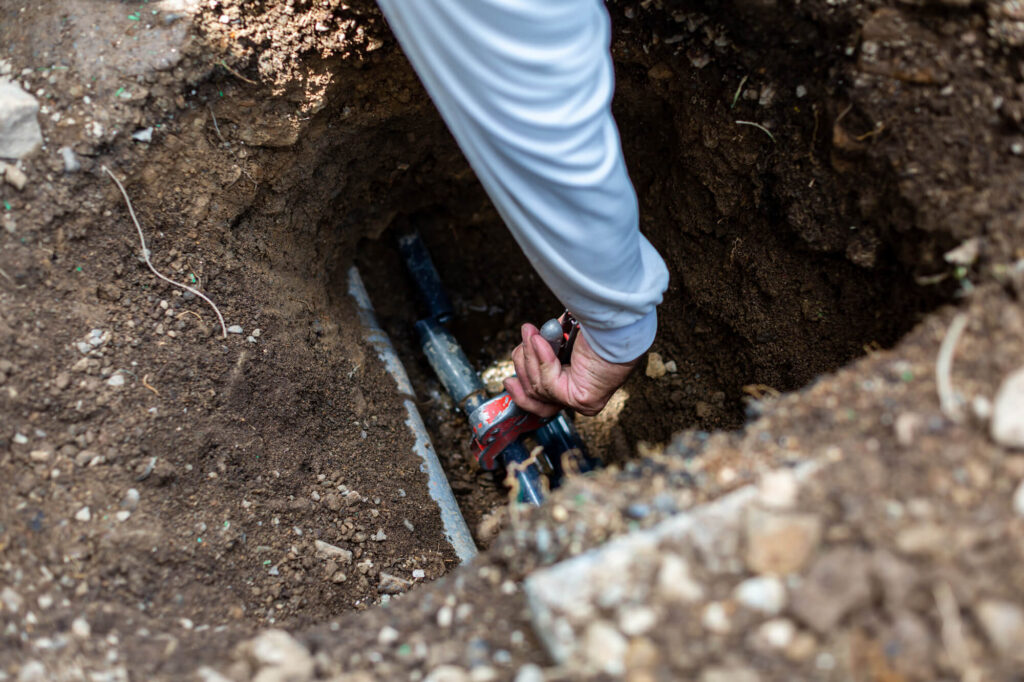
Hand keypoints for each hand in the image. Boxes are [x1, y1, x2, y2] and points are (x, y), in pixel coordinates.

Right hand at [504, 322, 637, 417]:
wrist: (617, 324)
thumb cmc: (597, 327)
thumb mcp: (560, 340)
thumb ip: (544, 350)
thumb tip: (527, 344)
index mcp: (577, 384)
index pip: (543, 401)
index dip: (522, 393)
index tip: (508, 381)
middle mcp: (581, 397)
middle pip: (535, 395)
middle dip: (524, 365)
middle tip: (527, 337)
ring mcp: (582, 401)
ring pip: (539, 387)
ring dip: (532, 356)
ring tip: (534, 334)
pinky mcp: (583, 399)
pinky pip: (550, 384)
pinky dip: (542, 359)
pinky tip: (543, 342)